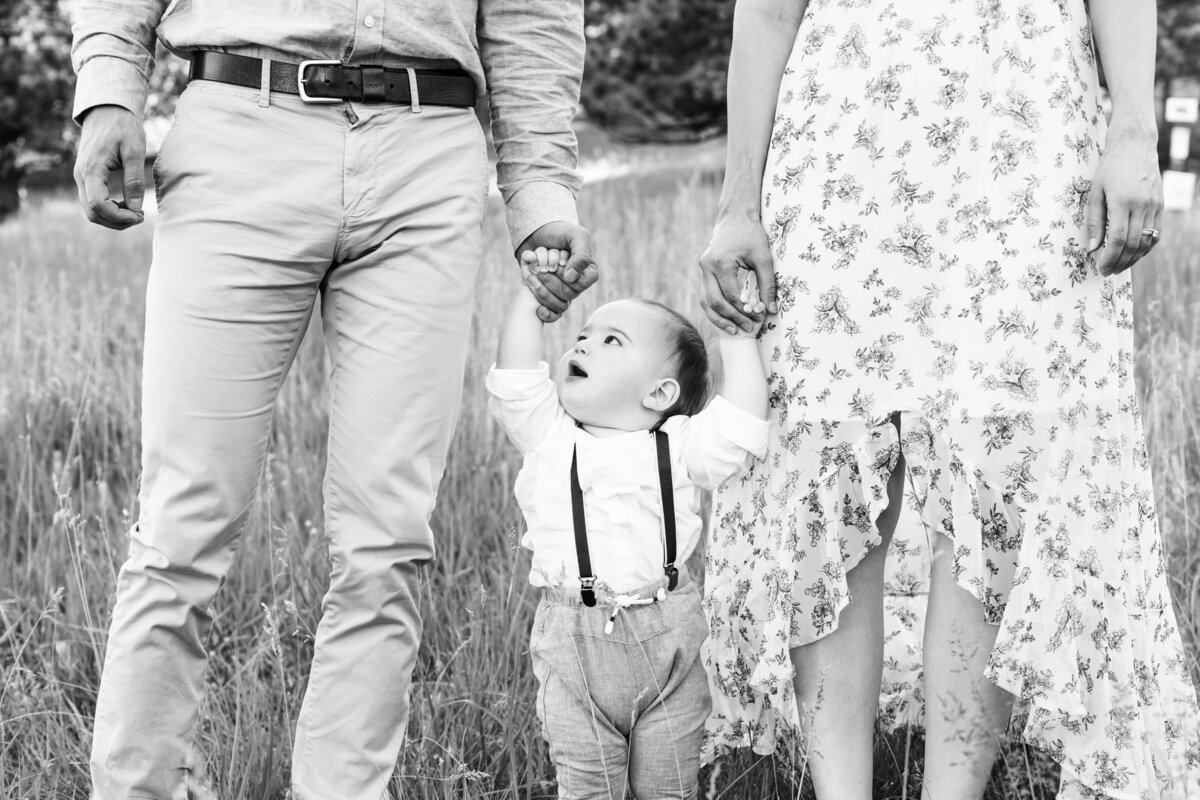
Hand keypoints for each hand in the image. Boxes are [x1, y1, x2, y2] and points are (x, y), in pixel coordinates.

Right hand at [74, 105, 146, 229]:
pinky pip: (92, 201)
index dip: (119, 217)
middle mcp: (81, 176)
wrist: (107, 111)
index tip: (140, 215)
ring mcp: (81, 177)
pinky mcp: (86, 177)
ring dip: (112, 218)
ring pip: (90, 210)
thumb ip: (134, 180)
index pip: (98, 205)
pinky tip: (126, 205)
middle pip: (92, 213)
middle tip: (140, 216)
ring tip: (135, 212)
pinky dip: (108, 210)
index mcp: (91, 169)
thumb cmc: (123, 127)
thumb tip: (136, 208)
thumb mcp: (134, 151)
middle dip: (117, 222)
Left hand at [516, 221, 597, 321]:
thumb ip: (581, 253)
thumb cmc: (559, 232)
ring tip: (532, 277)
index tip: (558, 262)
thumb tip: (572, 278)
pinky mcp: (549, 297)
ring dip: (542, 292)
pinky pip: (553, 315)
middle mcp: (577, 284)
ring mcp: (563, 292)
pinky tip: (538, 309)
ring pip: (559, 305)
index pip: (583, 283)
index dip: (568, 276)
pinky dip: (546, 314)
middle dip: (551, 280)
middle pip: (569, 294)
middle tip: (540, 267)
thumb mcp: (575, 234)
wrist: (537, 234)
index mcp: (588, 271)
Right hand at [698, 210, 775, 334]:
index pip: (733, 295)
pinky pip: (706, 296)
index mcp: (720, 263)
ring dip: (719, 319)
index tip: (760, 318)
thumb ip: (768, 284)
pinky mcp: (704, 272)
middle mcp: (707, 268)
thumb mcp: (764, 258)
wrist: (735, 217)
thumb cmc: (751, 234)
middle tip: (748, 328)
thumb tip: (772, 309)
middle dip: (732, 318)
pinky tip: (727, 319)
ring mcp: (703, 270)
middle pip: (715, 302)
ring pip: (706, 302)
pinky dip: (715, 310)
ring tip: (734, 330)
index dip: (746, 310)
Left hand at [1086, 122, 1162, 275]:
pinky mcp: (1160, 204)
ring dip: (1133, 258)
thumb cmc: (1109, 167)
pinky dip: (1146, 246)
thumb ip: (1093, 221)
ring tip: (1119, 266)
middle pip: (1132, 244)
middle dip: (1119, 262)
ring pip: (1146, 241)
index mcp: (1122, 202)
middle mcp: (1141, 205)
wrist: (1135, 145)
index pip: (1117, 239)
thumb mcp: (1095, 192)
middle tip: (1107, 272)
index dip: (1109, 258)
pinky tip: (1134, 253)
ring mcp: (1154, 205)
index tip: (1100, 268)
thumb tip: (1091, 248)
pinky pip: (1156, 232)